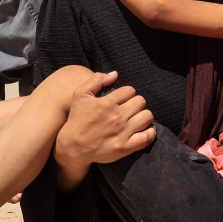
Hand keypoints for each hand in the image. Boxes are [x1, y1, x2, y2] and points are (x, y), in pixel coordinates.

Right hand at [53, 71, 155, 189]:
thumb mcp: (80, 95)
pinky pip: (147, 137)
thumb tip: (115, 74)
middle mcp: (117, 117)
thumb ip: (96, 80)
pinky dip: (150, 132)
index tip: (123, 99)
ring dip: (144, 116)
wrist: (73, 147)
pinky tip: (145, 130)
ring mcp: (122, 132)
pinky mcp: (126, 147)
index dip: (127, 93)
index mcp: (107, 103)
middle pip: (141, 102)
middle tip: (130, 109)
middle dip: (136, 103)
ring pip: (147, 116)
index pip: (130, 90)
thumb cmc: (76, 120)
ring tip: (137, 118)